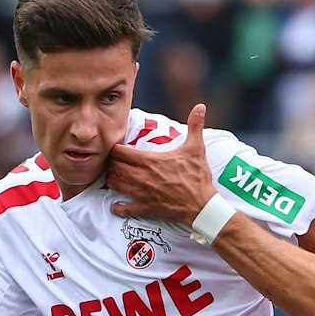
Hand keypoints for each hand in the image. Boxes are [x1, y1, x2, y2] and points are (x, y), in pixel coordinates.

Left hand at [108, 104, 216, 224]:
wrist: (202, 206)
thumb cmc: (197, 178)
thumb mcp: (196, 149)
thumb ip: (195, 126)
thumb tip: (200, 107)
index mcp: (149, 161)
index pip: (120, 151)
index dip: (115, 148)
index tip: (117, 147)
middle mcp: (141, 176)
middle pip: (113, 167)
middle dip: (112, 163)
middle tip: (115, 161)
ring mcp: (141, 193)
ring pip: (115, 185)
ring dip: (112, 180)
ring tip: (115, 177)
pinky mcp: (145, 208)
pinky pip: (125, 209)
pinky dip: (118, 207)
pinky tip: (116, 205)